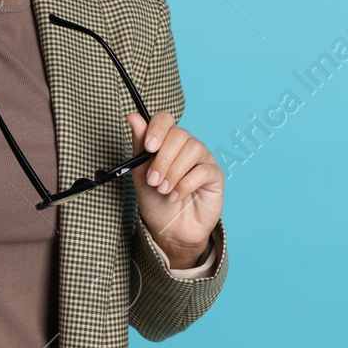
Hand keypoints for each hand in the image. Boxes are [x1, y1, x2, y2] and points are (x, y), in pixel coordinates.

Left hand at [127, 110, 222, 266]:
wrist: (169, 230)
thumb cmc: (156, 201)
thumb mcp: (140, 174)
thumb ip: (139, 145)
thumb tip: (133, 117)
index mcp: (168, 142)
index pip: (166, 119)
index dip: (157, 129)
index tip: (148, 148)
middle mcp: (187, 146)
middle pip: (179, 135)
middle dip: (163, 160)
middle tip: (153, 180)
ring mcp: (203, 159)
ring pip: (193, 150)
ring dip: (173, 172)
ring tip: (164, 190)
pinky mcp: (215, 175)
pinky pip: (203, 170)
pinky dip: (185, 184)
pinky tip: (175, 196)